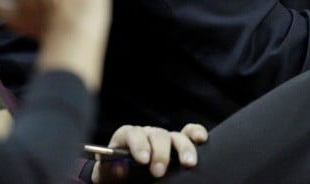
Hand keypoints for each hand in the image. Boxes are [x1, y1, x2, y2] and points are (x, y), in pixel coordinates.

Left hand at [93, 124, 207, 182]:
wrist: (125, 176)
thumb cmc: (114, 174)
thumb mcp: (108, 174)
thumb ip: (112, 170)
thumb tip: (121, 166)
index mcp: (127, 137)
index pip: (133, 134)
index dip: (138, 145)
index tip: (143, 160)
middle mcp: (147, 133)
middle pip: (157, 135)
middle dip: (160, 153)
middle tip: (159, 171)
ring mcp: (163, 137)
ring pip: (176, 136)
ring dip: (183, 148)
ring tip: (188, 163)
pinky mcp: (177, 144)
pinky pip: (189, 132)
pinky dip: (196, 133)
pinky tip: (201, 140)